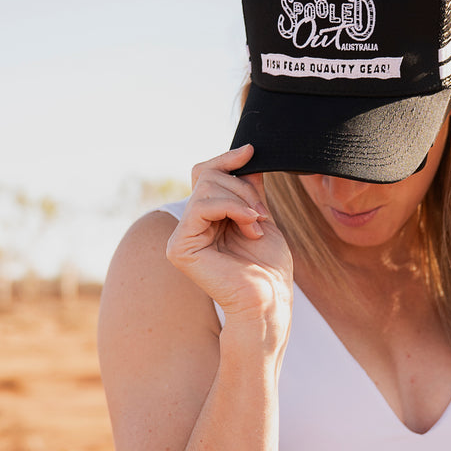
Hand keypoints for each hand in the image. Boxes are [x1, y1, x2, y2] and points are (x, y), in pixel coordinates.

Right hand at [166, 146, 292, 332]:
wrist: (269, 299)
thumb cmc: (268, 267)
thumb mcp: (259, 215)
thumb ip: (248, 189)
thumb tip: (246, 156)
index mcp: (205, 221)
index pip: (204, 175)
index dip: (225, 160)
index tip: (251, 151)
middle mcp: (189, 228)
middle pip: (206, 177)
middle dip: (240, 187)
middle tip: (261, 213)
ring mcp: (181, 239)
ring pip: (205, 188)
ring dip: (240, 200)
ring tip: (257, 225)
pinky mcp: (180, 249)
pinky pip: (201, 206)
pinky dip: (232, 207)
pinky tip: (250, 224)